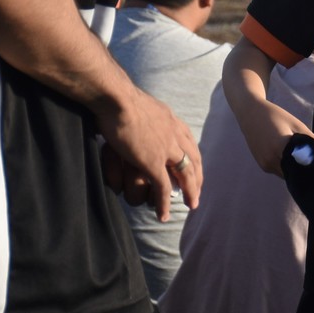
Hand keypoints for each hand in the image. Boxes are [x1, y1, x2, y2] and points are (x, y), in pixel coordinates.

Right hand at [94, 85, 202, 219]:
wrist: (116, 98)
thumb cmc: (119, 98)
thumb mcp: (141, 105)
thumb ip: (146, 116)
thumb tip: (140, 120)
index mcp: (171, 120)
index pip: (189, 142)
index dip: (194, 157)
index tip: (196, 168)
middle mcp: (174, 134)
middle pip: (193, 159)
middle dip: (198, 177)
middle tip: (198, 192)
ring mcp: (166, 149)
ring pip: (185, 174)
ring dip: (190, 191)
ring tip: (192, 205)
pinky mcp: (152, 162)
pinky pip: (163, 188)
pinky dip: (165, 203)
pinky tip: (164, 214)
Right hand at [245, 103, 313, 176]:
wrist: (251, 114)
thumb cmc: (275, 116)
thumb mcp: (296, 124)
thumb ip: (311, 140)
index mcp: (280, 148)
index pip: (302, 165)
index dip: (311, 165)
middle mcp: (271, 160)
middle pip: (294, 171)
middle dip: (302, 167)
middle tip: (310, 159)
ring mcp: (265, 164)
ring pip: (286, 173)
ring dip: (293, 168)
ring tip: (298, 155)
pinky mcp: (262, 165)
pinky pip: (278, 170)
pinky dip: (285, 166)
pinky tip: (287, 154)